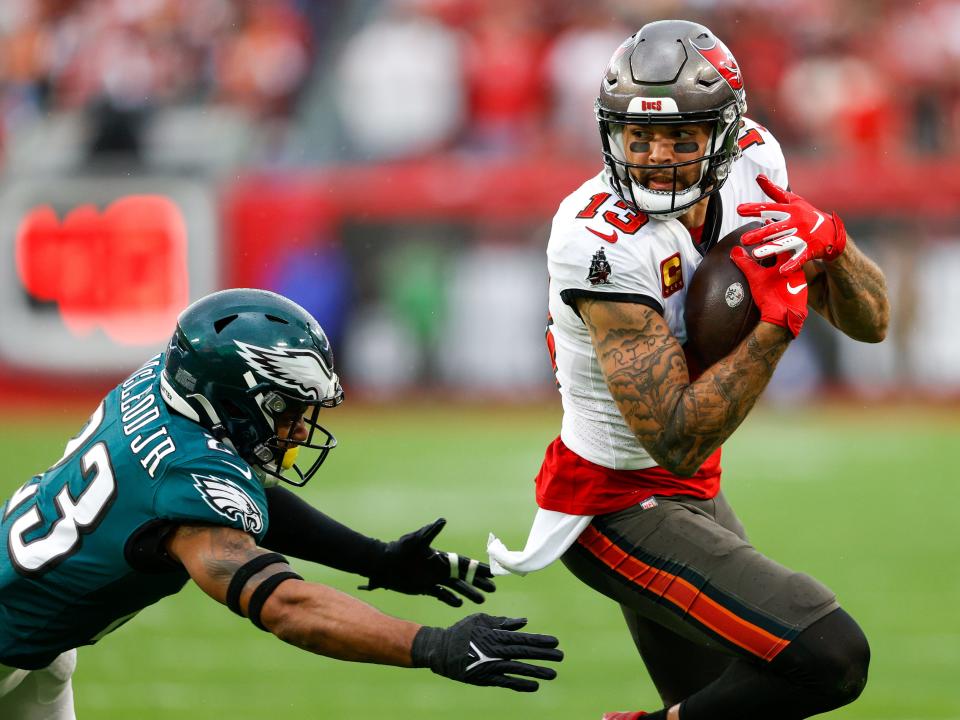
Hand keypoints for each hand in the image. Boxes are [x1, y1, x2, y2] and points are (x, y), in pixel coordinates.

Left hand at [359, 518, 495, 606]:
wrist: (383, 564)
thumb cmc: (399, 549)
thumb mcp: (415, 540)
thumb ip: (430, 532)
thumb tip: (443, 520)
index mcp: (440, 557)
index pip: (464, 563)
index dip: (478, 567)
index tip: (492, 572)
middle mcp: (440, 568)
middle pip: (464, 576)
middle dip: (478, 581)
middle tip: (493, 589)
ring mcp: (433, 578)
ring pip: (455, 587)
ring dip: (468, 592)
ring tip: (482, 600)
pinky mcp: (424, 588)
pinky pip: (441, 594)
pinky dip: (450, 599)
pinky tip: (459, 604)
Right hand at [411, 614, 562, 691]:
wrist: (440, 650)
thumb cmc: (462, 631)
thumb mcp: (481, 620)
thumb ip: (503, 622)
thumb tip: (524, 622)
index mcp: (496, 634)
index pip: (523, 638)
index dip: (540, 640)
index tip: (556, 642)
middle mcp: (496, 650)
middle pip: (524, 652)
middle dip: (544, 655)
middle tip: (561, 656)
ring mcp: (491, 665)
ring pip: (518, 669)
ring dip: (537, 671)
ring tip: (553, 673)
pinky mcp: (485, 678)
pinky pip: (506, 682)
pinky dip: (520, 684)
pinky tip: (534, 686)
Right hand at [731, 246, 807, 336]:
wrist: (782, 319)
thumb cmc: (771, 298)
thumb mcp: (755, 277)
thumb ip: (746, 263)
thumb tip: (736, 251)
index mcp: (790, 264)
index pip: (784, 247)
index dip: (775, 244)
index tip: (769, 242)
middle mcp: (799, 273)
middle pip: (790, 259)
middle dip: (780, 258)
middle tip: (770, 257)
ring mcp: (801, 284)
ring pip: (793, 272)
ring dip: (784, 270)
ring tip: (774, 271)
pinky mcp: (801, 295)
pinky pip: (794, 284)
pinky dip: (787, 282)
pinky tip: (780, 285)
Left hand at [737, 174, 846, 273]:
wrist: (832, 231)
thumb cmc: (807, 214)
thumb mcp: (793, 201)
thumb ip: (774, 191)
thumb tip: (758, 176)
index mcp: (791, 210)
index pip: (770, 208)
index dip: (755, 208)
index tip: (739, 210)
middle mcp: (796, 222)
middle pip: (775, 228)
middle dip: (759, 234)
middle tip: (744, 239)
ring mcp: (803, 236)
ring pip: (785, 243)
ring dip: (771, 249)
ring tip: (756, 254)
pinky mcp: (809, 250)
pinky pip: (799, 258)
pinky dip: (791, 264)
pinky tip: (782, 271)